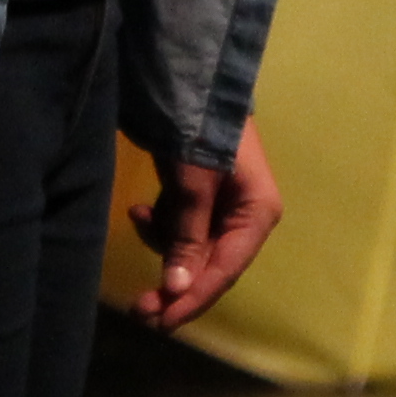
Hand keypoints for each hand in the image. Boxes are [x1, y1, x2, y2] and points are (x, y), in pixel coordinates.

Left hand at [132, 118, 282, 330]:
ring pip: (191, 246)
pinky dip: (161, 222)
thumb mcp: (193, 184)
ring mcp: (224, 204)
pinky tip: (140, 208)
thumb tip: (177, 290)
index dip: (192, 299)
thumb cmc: (200, 129)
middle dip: (173, 281)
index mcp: (258, 213)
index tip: (160, 321)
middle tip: (137, 308)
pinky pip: (181, 225)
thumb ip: (187, 238)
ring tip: (139, 217)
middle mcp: (246, 215)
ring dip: (163, 243)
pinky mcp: (202, 193)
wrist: (191, 75)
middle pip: (208, 264)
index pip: (225, 271)